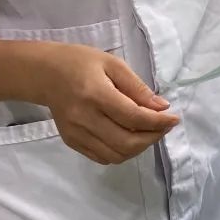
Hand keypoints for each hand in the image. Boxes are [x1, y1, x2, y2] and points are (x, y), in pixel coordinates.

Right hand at [38, 43, 178, 164]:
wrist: (45, 73)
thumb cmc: (81, 63)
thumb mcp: (113, 64)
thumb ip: (137, 88)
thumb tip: (161, 107)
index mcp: (96, 95)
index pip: (133, 117)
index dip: (158, 122)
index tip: (174, 119)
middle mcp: (84, 118)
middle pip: (126, 141)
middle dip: (152, 138)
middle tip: (164, 127)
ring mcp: (75, 134)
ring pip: (116, 154)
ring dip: (139, 148)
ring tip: (150, 132)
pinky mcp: (71, 141)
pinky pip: (102, 157)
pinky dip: (122, 152)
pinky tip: (131, 137)